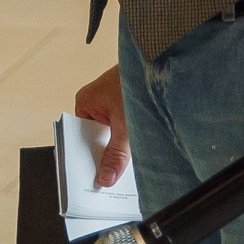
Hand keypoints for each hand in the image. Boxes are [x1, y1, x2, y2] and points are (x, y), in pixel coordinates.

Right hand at [73, 63, 130, 187]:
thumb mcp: (126, 126)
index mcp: (85, 103)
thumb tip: (105, 178)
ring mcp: (113, 104)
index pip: (80, 137)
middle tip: (110, 181)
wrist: (163, 63)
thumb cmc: (138, 83)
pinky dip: (130, 141)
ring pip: (112, 135)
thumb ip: (115, 155)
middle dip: (105, 156)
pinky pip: (124, 130)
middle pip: (97, 138)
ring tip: (126, 170)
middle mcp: (96, 103)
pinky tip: (137, 154)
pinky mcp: (128, 106)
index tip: (92, 179)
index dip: (86, 158)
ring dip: (120, 148)